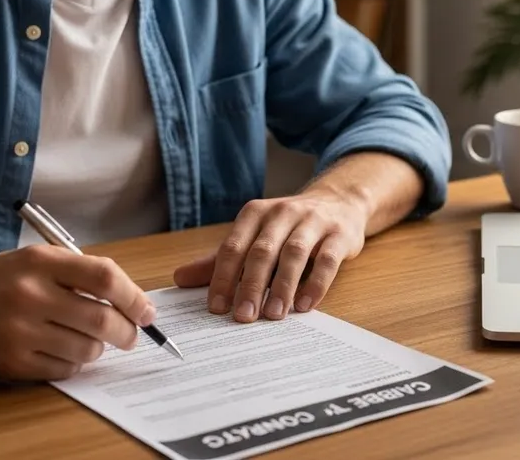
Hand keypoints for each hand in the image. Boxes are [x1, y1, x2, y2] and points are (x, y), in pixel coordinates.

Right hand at [0, 245, 155, 381]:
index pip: (105, 278)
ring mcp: (18, 331)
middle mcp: (29, 294)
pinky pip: (63, 370)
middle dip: (126, 332)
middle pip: (102, 319)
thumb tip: (129, 302)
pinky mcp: (9, 362)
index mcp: (40, 261)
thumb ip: (77, 274)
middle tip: (130, 335)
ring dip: (98, 349)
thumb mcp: (32, 259)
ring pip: (86, 349)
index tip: (147, 311)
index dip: (134, 297)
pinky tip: (62, 351)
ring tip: (89, 340)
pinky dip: (73, 363)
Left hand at [172, 190, 367, 321]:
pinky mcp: (339, 234)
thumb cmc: (289, 227)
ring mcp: (313, 222)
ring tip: (274, 315)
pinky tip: (305, 305)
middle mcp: (282, 213)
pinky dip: (316, 283)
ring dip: (282, 286)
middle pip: (262, 251)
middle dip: (251, 286)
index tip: (217, 308)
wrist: (339, 202)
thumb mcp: (254, 237)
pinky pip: (327, 259)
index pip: (234, 247)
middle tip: (243, 317)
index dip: (223, 277)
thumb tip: (180, 278)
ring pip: (294, 254)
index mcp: (255, 213)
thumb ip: (221, 259)